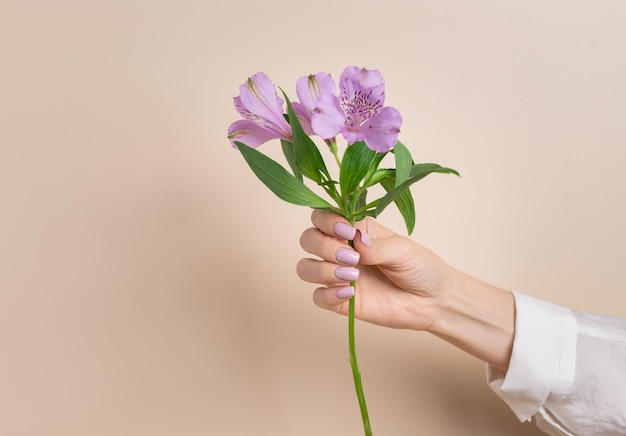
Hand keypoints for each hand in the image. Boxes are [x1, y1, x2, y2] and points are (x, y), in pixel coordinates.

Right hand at [297, 210, 514, 369]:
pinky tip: (349, 294)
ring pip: (305, 268)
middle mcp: (341, 249)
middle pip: (308, 240)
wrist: (433, 301)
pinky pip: (317, 297)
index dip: (326, 221)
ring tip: (352, 276)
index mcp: (355, 230)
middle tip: (352, 258)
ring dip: (323, 270)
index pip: (322, 216)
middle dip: (323, 247)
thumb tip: (354, 241)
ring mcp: (338, 276)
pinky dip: (327, 294)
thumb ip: (376, 245)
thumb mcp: (403, 250)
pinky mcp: (340, 301)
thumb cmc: (421, 268)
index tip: (346, 231)